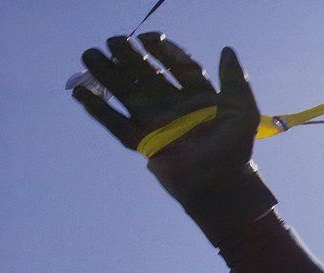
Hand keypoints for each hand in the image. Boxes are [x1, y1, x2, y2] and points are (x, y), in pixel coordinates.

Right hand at [74, 34, 259, 201]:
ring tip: (89, 55)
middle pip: (147, 76)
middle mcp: (175, 107)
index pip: (178, 67)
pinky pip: (117, 124)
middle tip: (112, 41)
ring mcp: (157, 124)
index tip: (148, 37)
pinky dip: (100, 110)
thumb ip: (234, 80)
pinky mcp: (144, 143)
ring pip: (128, 94)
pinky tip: (81, 92)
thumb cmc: (235, 150)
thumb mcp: (242, 112)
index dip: (164, 51)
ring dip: (108, 76)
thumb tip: (227, 49)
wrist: (221, 185)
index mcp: (198, 98)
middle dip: (129, 58)